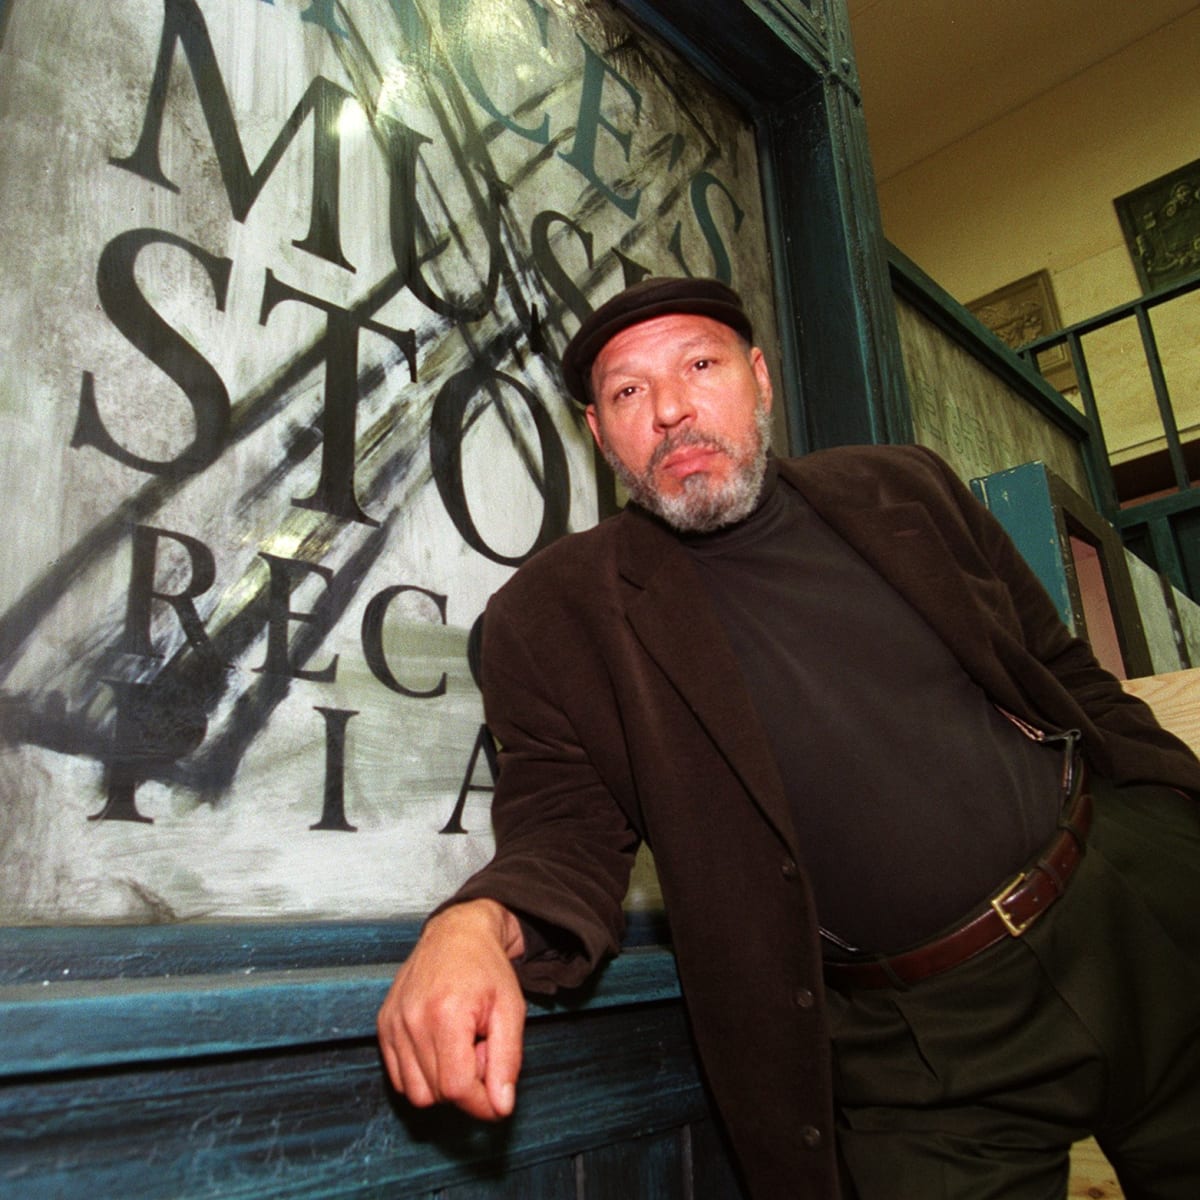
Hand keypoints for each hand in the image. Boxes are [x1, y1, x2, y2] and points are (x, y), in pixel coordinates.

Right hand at [377, 899, 526, 1120]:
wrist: (457, 932)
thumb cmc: (487, 969)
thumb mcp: (511, 1010)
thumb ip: (508, 1061)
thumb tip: (500, 1108)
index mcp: (446, 1013)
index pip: (456, 1089)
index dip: (480, 1102)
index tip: (497, 1094)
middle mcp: (412, 1020)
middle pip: (436, 1093)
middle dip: (465, 1085)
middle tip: (480, 1050)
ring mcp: (393, 1022)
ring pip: (415, 1092)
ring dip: (442, 1082)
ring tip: (460, 1047)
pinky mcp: (383, 1024)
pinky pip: (399, 1077)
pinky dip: (422, 1074)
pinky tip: (440, 1045)